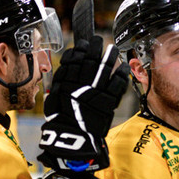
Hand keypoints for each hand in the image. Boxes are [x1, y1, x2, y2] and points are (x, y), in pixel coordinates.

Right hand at [38, 36, 128, 171]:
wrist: (71, 137)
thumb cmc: (61, 118)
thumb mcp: (55, 97)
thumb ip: (62, 79)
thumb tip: (70, 62)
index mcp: (67, 82)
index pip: (74, 59)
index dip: (80, 49)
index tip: (84, 42)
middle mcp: (82, 84)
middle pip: (90, 60)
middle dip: (95, 47)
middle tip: (98, 40)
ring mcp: (96, 92)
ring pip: (105, 69)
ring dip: (110, 56)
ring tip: (113, 48)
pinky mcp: (108, 102)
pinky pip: (117, 84)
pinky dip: (121, 74)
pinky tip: (123, 66)